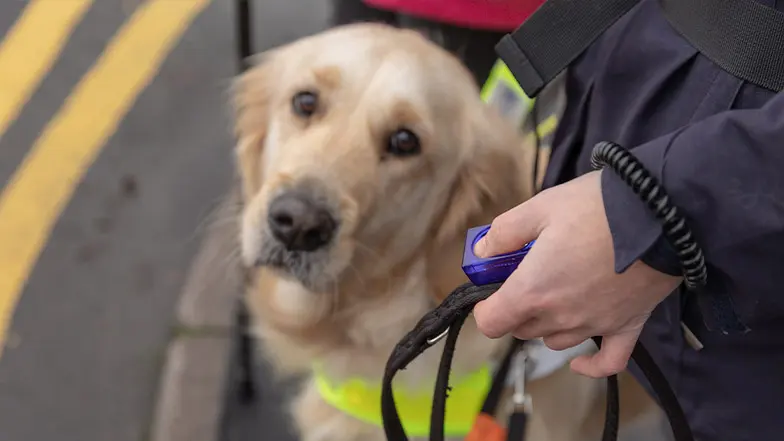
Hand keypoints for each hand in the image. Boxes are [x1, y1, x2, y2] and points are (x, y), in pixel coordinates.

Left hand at [472, 171, 681, 377]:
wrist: (662, 214)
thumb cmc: (597, 207)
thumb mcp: (540, 207)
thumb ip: (505, 232)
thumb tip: (482, 251)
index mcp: (533, 290)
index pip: (491, 322)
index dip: (486, 306)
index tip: (492, 288)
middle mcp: (561, 316)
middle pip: (522, 329)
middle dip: (516, 307)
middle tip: (527, 276)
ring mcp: (595, 325)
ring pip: (555, 341)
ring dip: (547, 323)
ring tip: (557, 292)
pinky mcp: (627, 326)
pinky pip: (607, 361)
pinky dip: (590, 365)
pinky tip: (580, 360)